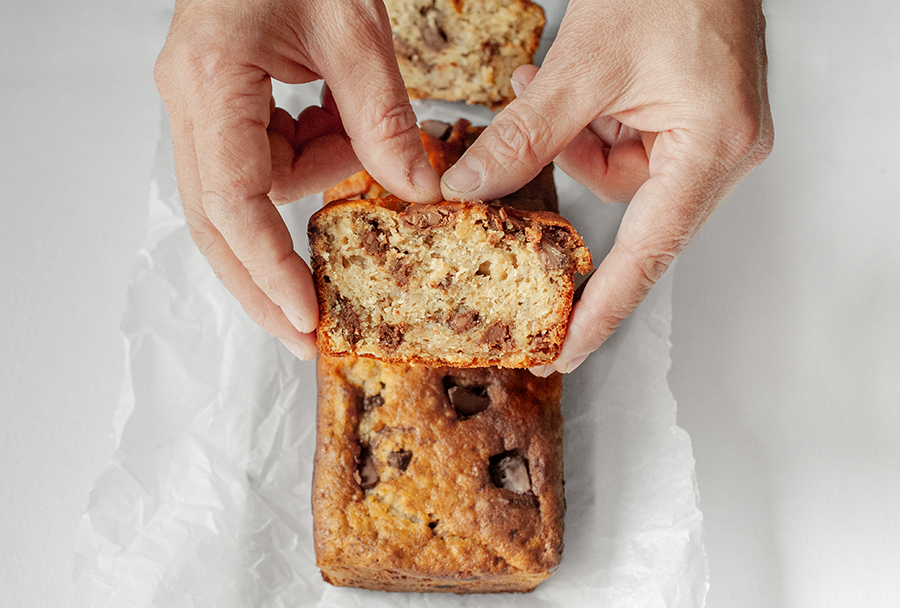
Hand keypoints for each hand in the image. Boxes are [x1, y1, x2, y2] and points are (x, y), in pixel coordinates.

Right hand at [154, 0, 441, 359]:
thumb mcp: (356, 30)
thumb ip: (384, 117)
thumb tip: (417, 194)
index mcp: (211, 80)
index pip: (231, 201)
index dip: (267, 269)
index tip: (305, 317)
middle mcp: (191, 101)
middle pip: (218, 222)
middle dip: (266, 279)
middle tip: (311, 333)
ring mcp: (202, 105)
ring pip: (253, 189)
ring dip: (315, 180)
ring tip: (355, 133)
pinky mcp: (224, 106)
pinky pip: (267, 159)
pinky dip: (312, 153)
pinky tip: (335, 119)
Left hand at [440, 0, 773, 373]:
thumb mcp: (585, 64)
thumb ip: (525, 134)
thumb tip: (471, 187)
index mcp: (711, 150)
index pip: (648, 255)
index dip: (602, 311)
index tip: (566, 350)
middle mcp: (719, 154)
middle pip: (630, 210)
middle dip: (571, 173)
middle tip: (513, 180)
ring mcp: (706, 138)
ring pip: (619, 175)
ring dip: (573, 139)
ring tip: (548, 84)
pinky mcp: (688, 120)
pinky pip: (625, 146)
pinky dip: (588, 123)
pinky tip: (568, 84)